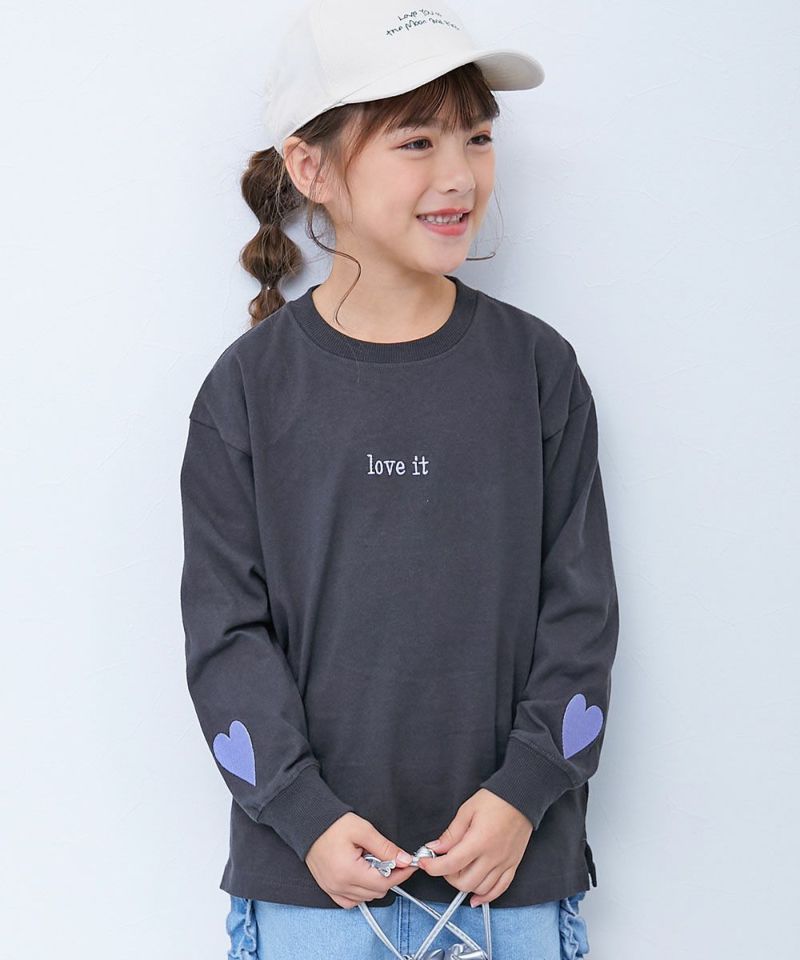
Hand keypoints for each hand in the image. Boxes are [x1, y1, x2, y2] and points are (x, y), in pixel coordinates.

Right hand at [305, 812, 419, 908]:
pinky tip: (362, 876)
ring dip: (375, 884)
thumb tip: (404, 860)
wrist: (309, 823)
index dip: (400, 874)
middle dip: (389, 877)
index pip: (384, 883)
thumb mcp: (363, 830)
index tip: (409, 865)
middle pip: (376, 892)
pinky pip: (350, 901)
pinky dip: (361, 892)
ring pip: (365, 898)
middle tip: (391, 860)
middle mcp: (340, 885)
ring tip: (373, 863)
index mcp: (349, 871)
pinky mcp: (328, 888)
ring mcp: (332, 889)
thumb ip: (385, 848)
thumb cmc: (333, 824)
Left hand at [416, 789, 532, 907]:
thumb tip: (436, 848)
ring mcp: (504, 863)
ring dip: (464, 885)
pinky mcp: (512, 865)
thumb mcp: (467, 810)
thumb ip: (451, 833)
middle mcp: (492, 856)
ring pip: (480, 889)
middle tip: (442, 863)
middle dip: (447, 876)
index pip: (451, 864)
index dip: (433, 867)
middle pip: (464, 881)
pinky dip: (486, 897)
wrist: (521, 797)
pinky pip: (500, 889)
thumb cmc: (496, 800)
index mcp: (479, 841)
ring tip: (457, 873)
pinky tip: (476, 897)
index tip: (425, 862)